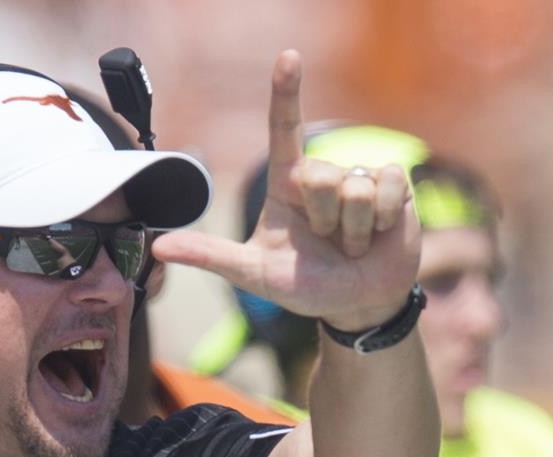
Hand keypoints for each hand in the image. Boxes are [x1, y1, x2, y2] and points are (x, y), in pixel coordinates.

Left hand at [149, 50, 420, 331]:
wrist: (358, 304)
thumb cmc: (307, 285)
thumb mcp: (255, 274)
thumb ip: (212, 257)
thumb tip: (160, 248)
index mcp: (287, 182)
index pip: (284, 128)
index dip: (286, 92)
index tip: (288, 57)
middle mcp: (321, 174)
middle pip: (320, 175)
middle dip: (325, 220)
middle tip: (327, 242)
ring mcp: (358, 176)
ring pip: (354, 188)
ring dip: (353, 230)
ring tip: (351, 244)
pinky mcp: (392, 184)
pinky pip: (386, 186)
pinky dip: (380, 221)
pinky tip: (378, 233)